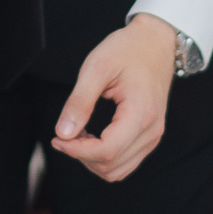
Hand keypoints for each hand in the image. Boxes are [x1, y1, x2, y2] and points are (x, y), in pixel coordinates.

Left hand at [51, 13, 175, 181]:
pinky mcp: (149, 137)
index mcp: (141, 113)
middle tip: (64, 132)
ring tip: (78, 133)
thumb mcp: (97, 68)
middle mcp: (152, 130)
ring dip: (91, 160)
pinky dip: (104, 158)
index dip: (77, 151)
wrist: (155, 42)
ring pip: (117, 171)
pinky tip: (91, 137)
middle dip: (81, 155)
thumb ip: (79, 102)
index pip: (107, 151)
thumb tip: (63, 133)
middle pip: (111, 166)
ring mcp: (153, 136)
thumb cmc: (127, 50)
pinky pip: (125, 163)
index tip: (57, 138)